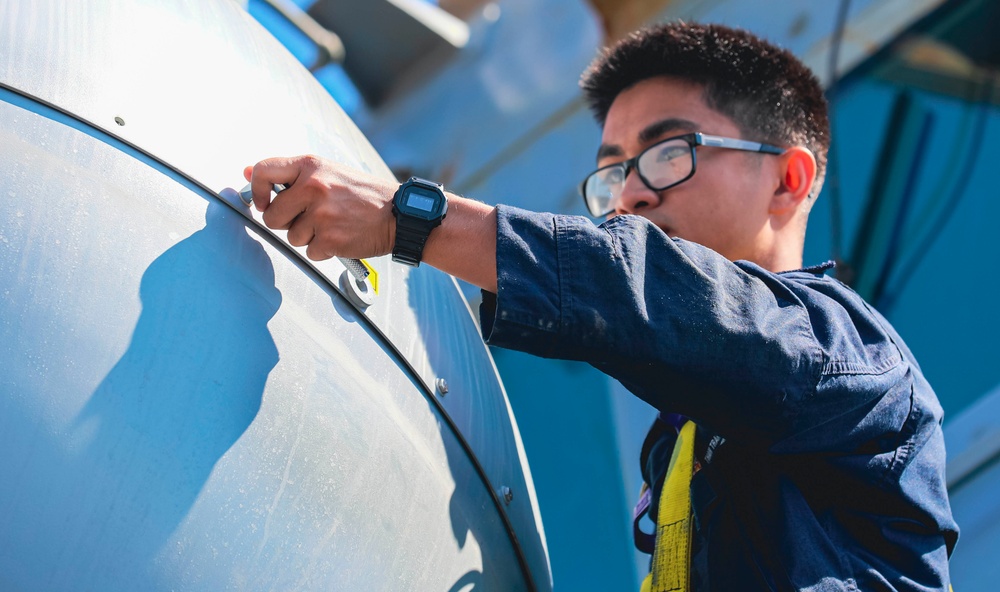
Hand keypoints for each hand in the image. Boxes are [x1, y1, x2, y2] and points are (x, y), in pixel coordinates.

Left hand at [242, 155, 396, 260]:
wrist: (399, 214)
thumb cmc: (364, 194)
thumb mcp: (328, 171)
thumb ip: (290, 174)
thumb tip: (248, 173)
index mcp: (311, 166)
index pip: (263, 171)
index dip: (257, 191)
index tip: (264, 202)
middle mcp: (313, 188)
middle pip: (272, 216)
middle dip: (286, 222)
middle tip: (310, 218)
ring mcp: (321, 215)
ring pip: (292, 237)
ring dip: (309, 237)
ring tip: (333, 224)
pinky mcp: (330, 239)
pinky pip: (310, 252)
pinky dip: (324, 250)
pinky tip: (341, 236)